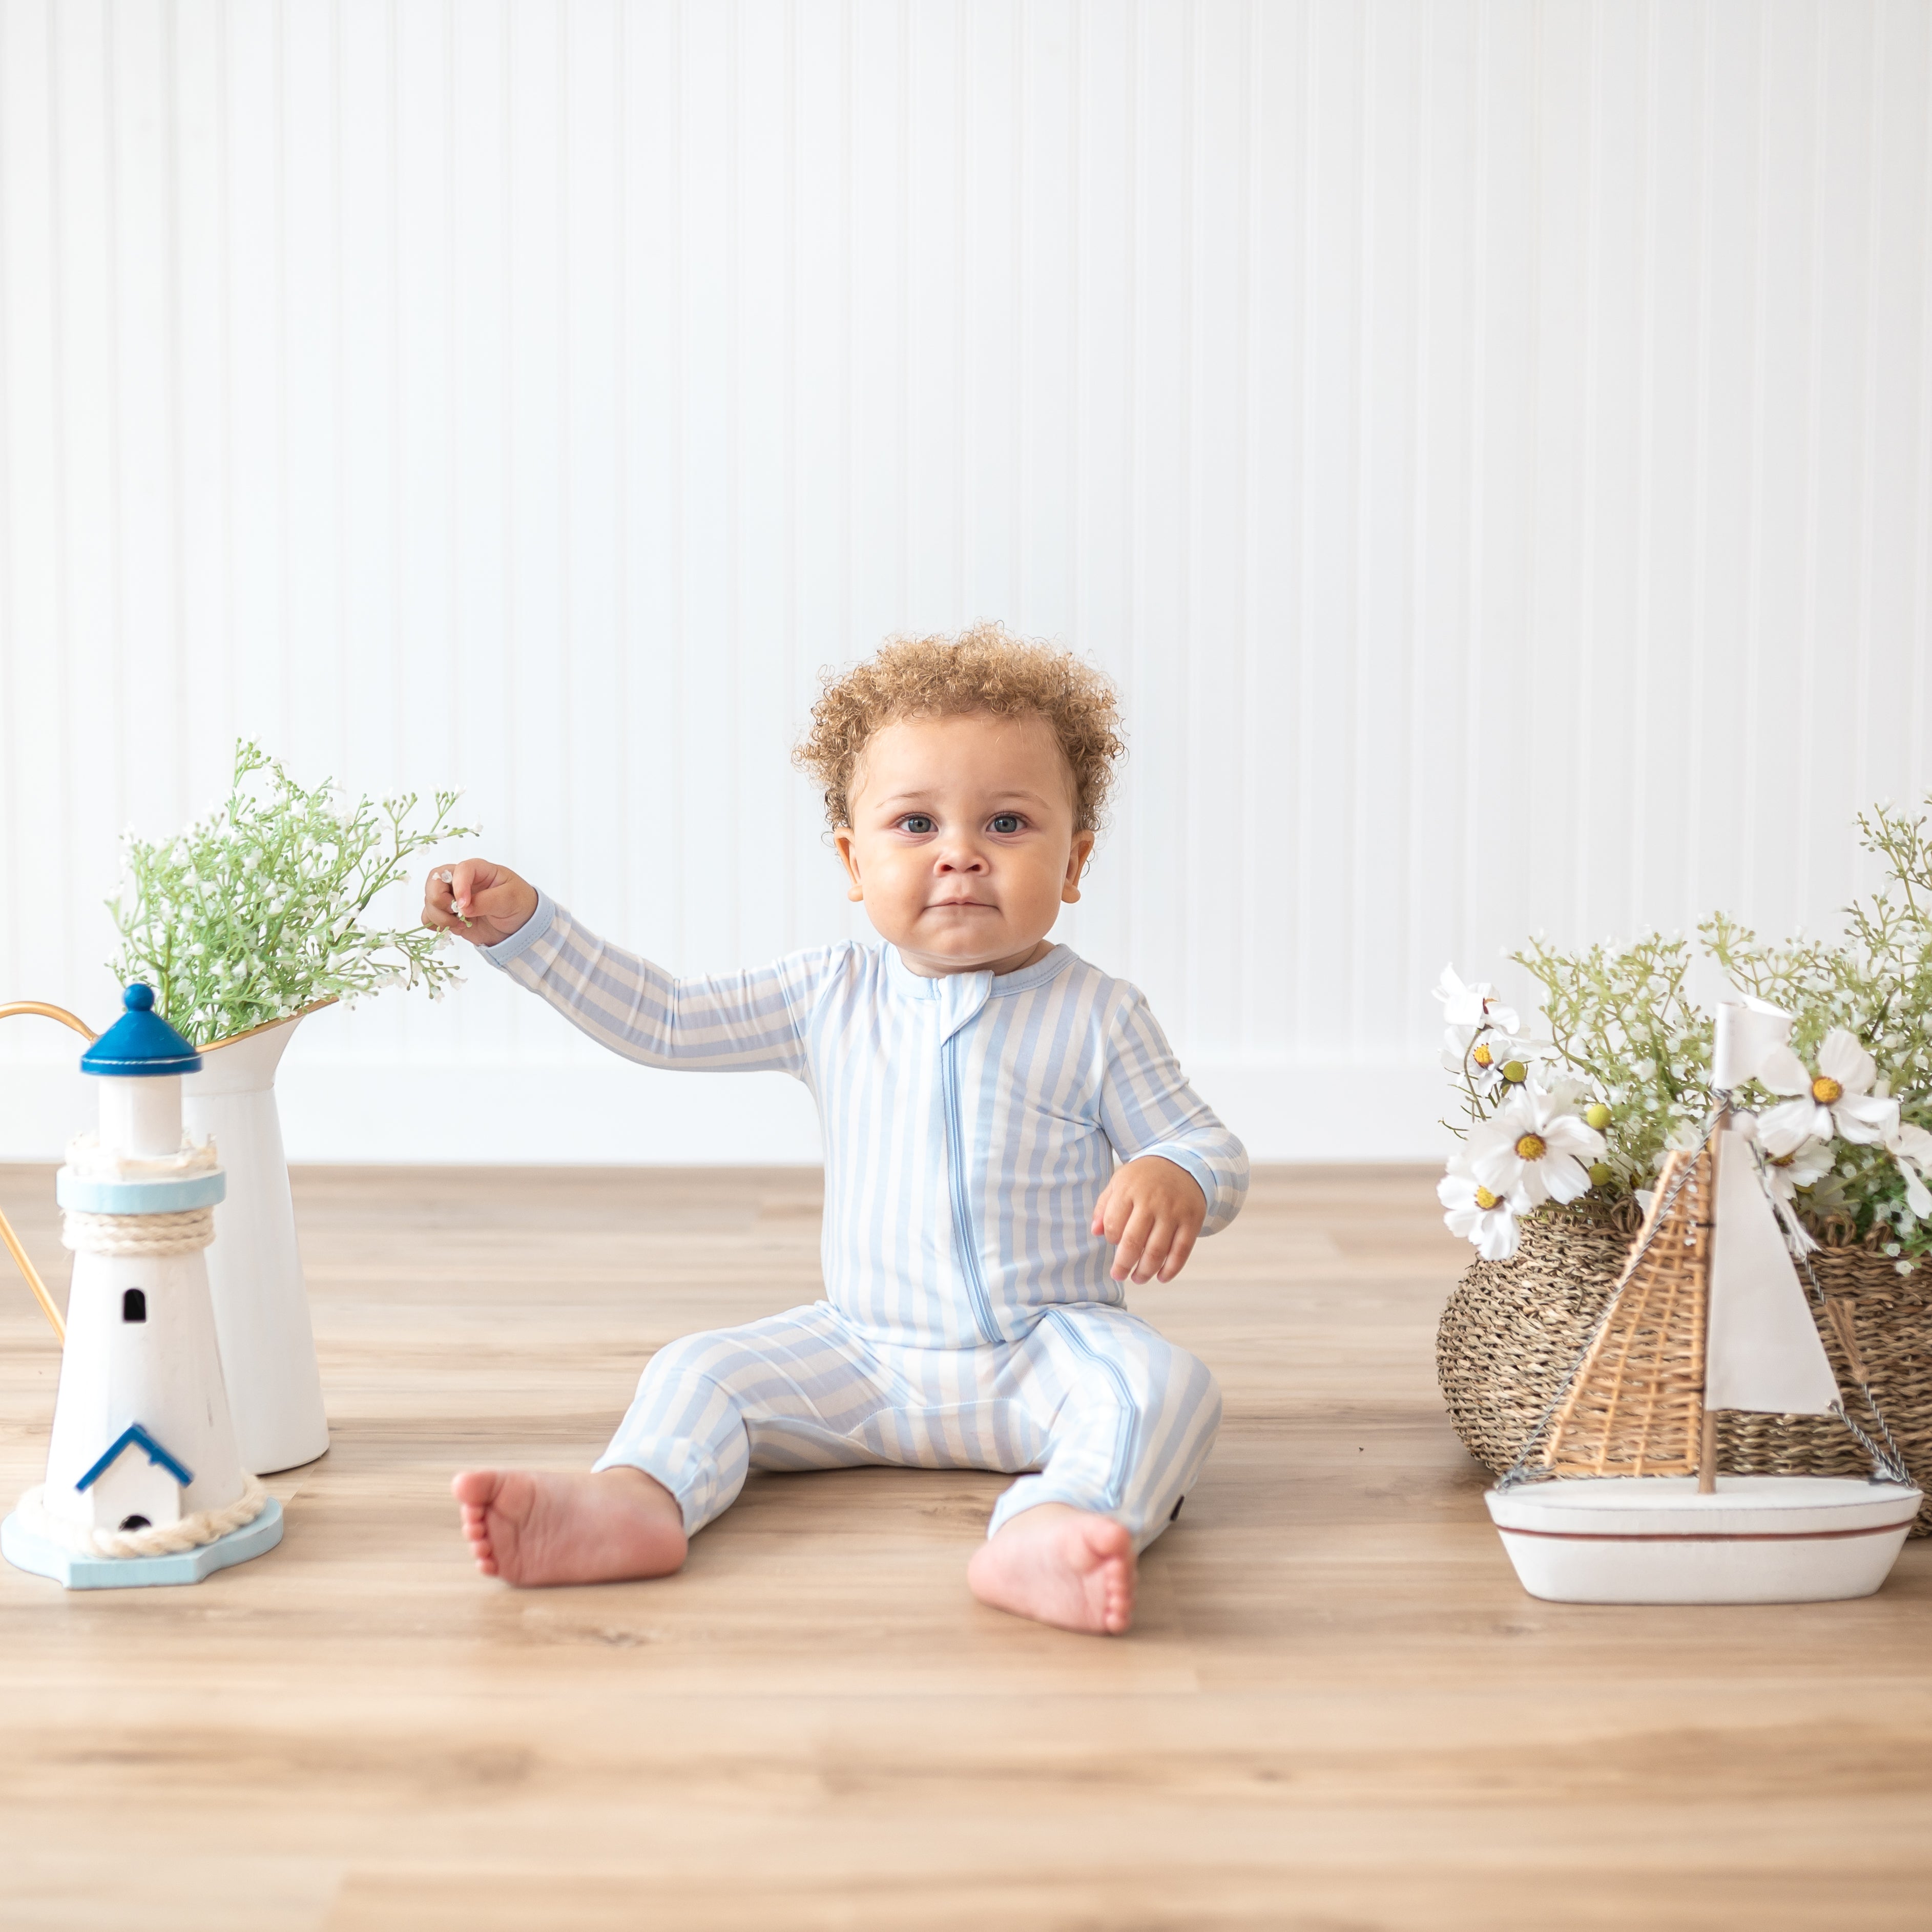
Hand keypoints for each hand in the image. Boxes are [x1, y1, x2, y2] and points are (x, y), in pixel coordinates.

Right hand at [423, 859, 539, 947]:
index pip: (461, 870)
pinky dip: (434, 924)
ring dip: (438, 915)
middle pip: (434, 881)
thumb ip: (486, 901)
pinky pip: (430, 917)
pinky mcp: (450, 915)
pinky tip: (453, 928)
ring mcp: (453, 898)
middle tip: (456, 913)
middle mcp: (462, 881)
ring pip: (430, 900)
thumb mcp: (510, 899)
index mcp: (479, 870)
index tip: (465, 906)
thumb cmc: (520, 904)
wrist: (520, 927)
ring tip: (460, 925)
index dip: (459, 886)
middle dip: (439, 899)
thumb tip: (463, 908)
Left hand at [1090, 1156, 1206, 1283]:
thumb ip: (1104, 1206)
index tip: (1114, 1242)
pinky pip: (1182, 1251)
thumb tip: (1095, 1232)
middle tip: (1119, 1275)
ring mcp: (1173, 1212)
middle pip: (1133, 1242)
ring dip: (1145, 1271)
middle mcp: (1152, 1201)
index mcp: (1129, 1190)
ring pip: (1157, 1251)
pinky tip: (1162, 1277)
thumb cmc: (1145, 1178)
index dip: (1111, 1239)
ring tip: (1138, 1278)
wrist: (1182, 1164)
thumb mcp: (1120, 1182)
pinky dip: (1171, 1269)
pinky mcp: (1192, 1220)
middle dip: (1123, 1265)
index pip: (1113, 1225)